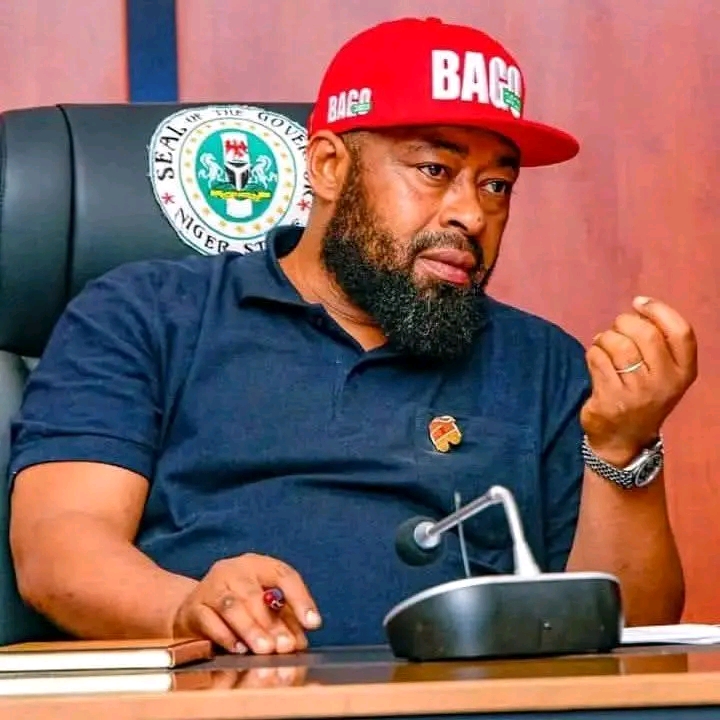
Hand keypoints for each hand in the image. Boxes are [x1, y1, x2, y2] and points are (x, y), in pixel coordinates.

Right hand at [172, 553, 321, 654]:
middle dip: (272, 623)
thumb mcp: (263, 607)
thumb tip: (299, 641)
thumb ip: (283, 621)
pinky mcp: (194, 607)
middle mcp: (233, 570)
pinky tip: (238, 649)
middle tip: (285, 646)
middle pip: (254, 594)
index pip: (283, 575)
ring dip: (251, 629)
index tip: (313, 623)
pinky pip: (209, 621)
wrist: (194, 608)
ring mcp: (211, 587)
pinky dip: (225, 636)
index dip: (301, 599)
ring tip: (265, 649)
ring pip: (232, 606)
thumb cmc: (238, 605)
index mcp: (257, 565)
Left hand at [581, 296, 697, 464]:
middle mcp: (665, 383)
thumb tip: (639, 308)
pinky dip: (592, 353)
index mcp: (684, 372)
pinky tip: (595, 360)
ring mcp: (637, 393)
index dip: (659, 310)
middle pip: (645, 333)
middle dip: (624, 323)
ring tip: (603, 345)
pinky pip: (597, 359)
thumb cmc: (642, 396)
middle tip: (616, 330)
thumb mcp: (663, 374)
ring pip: (618, 345)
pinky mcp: (611, 399)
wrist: (624, 441)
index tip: (639, 302)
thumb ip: (659, 344)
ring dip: (604, 338)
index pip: (681, 332)